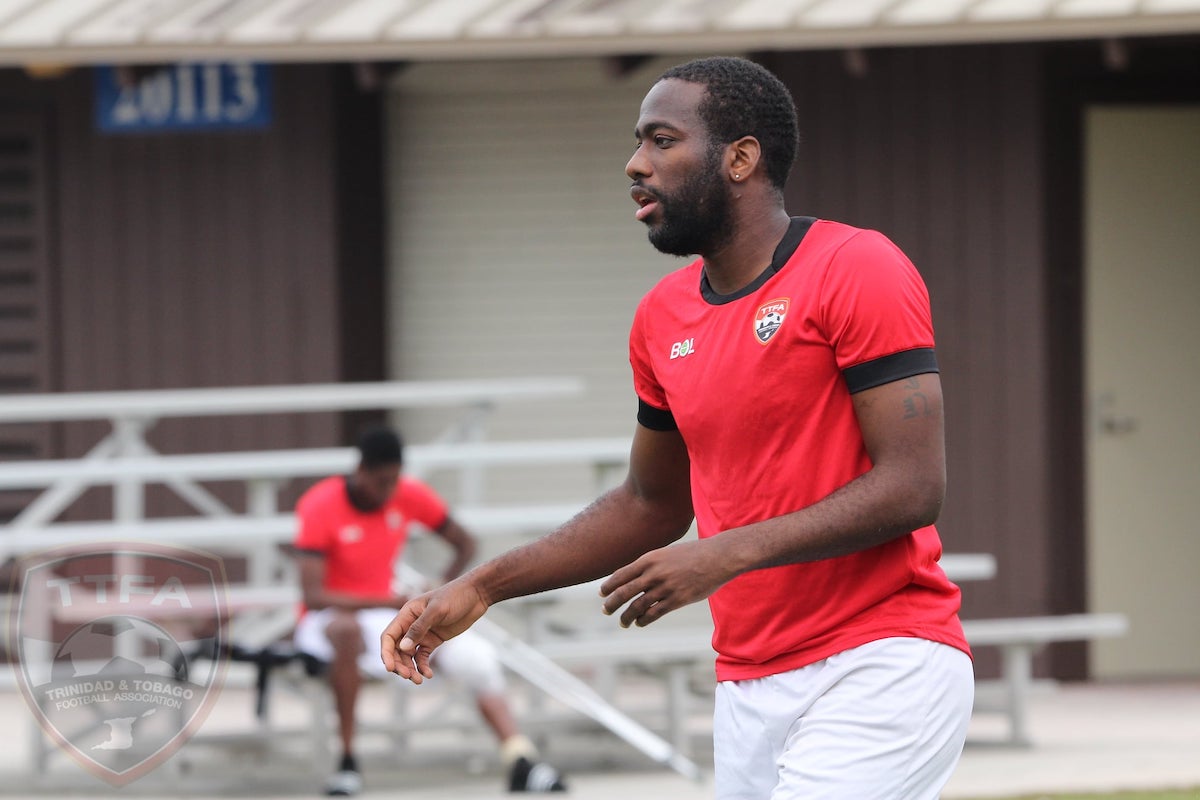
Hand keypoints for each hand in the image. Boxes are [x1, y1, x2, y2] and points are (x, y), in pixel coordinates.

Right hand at [379, 578, 488, 682]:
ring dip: (411, 668)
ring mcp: (422, 633)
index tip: (390, 668)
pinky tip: (429, 675)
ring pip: (409, 655)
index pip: (389, 636)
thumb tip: (403, 647)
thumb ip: (419, 627)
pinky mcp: (433, 640)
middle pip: (397, 649)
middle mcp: (411, 624)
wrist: (476, 595)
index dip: (386, 653)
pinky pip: (423, 656)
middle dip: (399, 664)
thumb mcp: (437, 610)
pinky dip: (423, 666)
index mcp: (407, 614)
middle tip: (408, 676)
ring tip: (418, 680)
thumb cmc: (455, 596)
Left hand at [599, 538, 730, 627]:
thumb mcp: (667, 553)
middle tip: (605, 610)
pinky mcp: (677, 600)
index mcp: (650, 559)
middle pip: (624, 592)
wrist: (718, 557)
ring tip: (622, 622)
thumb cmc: (693, 554)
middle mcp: (654, 573)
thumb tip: (636, 577)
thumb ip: (652, 564)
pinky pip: (654, 614)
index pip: (621, 574)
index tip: (602, 593)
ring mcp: (665, 587)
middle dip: (611, 603)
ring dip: (626, 616)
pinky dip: (643, 620)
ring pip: (637, 606)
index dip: (609, 585)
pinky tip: (639, 623)